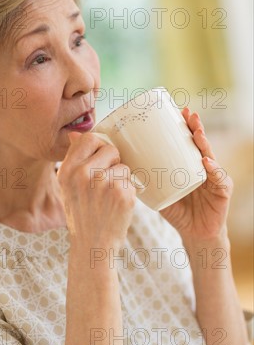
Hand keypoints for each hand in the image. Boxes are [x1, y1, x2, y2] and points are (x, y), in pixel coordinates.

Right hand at [57, 131, 136, 251]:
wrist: (92, 244)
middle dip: (113, 162)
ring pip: (123, 166)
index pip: (88, 139)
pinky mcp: (122, 194)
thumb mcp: (68, 186)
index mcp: (67, 170)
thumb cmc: (82, 213)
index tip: (101, 158)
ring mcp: (104, 184)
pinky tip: (117, 205)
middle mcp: (83, 175)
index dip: (98, 146)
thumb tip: (76, 134)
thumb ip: (74, 160)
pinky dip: (128, 192)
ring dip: (121, 179)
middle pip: (110, 150)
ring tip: (109, 197)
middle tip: (106, 182)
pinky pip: (131, 180)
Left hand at [159, 107, 232, 244]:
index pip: (187, 142)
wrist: (194, 234)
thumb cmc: (177, 210)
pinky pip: (219, 179)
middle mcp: (203, 167)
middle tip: (188, 114)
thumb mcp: (159, 192)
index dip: (184, 126)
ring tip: (196, 132)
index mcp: (189, 165)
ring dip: (204, 143)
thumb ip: (146, 180)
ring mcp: (214, 178)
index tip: (177, 111)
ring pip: (210, 156)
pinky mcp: (222, 192)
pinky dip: (213, 171)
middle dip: (195, 127)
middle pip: (200, 143)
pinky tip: (206, 163)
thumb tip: (122, 167)